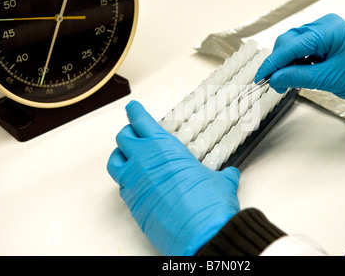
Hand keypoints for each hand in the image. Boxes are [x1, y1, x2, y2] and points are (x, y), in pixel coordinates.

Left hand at [107, 101, 240, 255]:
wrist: (201, 235)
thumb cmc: (208, 205)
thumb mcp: (219, 182)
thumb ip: (223, 175)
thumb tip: (229, 174)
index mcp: (164, 147)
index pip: (141, 121)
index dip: (135, 112)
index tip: (133, 108)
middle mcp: (144, 161)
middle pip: (123, 138)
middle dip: (129, 134)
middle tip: (136, 135)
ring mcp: (134, 183)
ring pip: (114, 161)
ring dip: (120, 156)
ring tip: (129, 157)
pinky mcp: (131, 204)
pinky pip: (121, 186)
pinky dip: (126, 182)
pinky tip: (138, 185)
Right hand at [255, 13, 344, 100]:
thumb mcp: (330, 79)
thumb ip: (299, 77)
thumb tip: (275, 78)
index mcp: (328, 31)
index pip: (290, 45)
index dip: (272, 63)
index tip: (260, 78)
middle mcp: (324, 26)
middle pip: (288, 41)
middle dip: (278, 63)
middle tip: (276, 85)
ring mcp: (324, 31)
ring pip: (292, 45)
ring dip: (287, 64)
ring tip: (287, 82)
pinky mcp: (324, 39)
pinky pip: (302, 48)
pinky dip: (296, 62)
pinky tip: (297, 74)